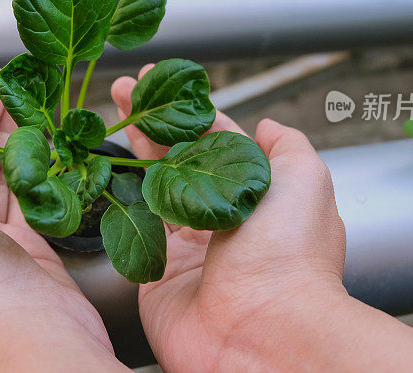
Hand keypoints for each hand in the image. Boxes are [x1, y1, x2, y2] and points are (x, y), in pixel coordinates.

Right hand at [112, 65, 412, 371]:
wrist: (263, 331)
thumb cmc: (291, 256)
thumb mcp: (306, 179)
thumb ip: (286, 146)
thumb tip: (267, 126)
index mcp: (256, 194)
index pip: (216, 140)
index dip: (189, 109)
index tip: (163, 81)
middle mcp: (221, 217)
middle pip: (179, 158)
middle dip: (153, 120)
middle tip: (129, 89)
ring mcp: (187, 246)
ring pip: (153, 185)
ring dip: (132, 147)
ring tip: (113, 109)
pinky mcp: (156, 271)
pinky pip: (133, 226)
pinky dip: (119, 196)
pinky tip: (106, 165)